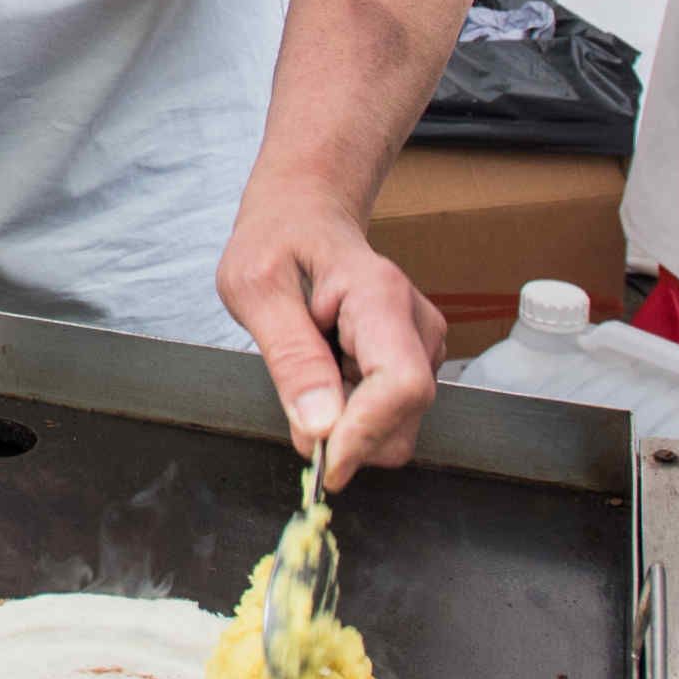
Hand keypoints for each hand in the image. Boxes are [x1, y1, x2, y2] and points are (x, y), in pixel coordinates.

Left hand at [216, 190, 444, 492]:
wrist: (305, 215)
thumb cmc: (278, 242)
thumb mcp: (256, 289)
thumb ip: (290, 358)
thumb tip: (319, 427)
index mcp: (379, 295)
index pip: (401, 385)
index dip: (366, 435)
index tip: (323, 462)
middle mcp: (415, 322)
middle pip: (405, 415)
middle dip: (351, 437)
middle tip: (295, 401)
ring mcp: (422, 344)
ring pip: (398, 424)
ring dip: (348, 423)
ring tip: (310, 367)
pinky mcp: (415, 361)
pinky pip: (389, 414)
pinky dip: (353, 413)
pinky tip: (327, 372)